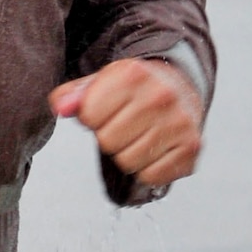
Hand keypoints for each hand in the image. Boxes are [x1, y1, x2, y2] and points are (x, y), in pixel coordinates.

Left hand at [49, 58, 203, 186]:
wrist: (179, 87)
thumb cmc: (132, 89)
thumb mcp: (101, 82)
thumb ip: (74, 95)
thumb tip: (61, 108)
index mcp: (133, 75)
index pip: (88, 116)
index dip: (91, 117)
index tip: (106, 109)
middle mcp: (160, 96)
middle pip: (107, 142)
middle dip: (109, 136)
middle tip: (124, 123)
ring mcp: (179, 123)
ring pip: (128, 162)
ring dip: (127, 153)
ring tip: (138, 134)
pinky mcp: (191, 147)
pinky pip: (150, 176)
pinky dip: (147, 168)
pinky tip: (154, 147)